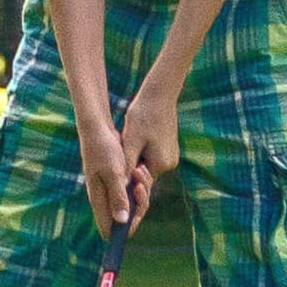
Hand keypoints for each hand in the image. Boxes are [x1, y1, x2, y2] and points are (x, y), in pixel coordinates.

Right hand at [78, 111, 146, 235]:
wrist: (98, 129)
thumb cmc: (102, 149)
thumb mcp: (113, 172)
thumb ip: (117, 197)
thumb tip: (121, 221)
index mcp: (99, 201)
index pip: (110, 230)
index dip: (126, 229)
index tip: (137, 214)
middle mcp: (104, 200)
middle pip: (126, 218)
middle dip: (139, 204)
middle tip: (140, 185)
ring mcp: (110, 191)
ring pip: (132, 204)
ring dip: (142, 190)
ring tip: (140, 171)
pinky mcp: (117, 182)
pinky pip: (133, 192)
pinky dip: (140, 183)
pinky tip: (140, 169)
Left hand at [118, 81, 183, 219]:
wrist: (160, 95)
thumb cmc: (143, 116)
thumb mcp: (130, 142)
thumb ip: (126, 167)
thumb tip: (120, 188)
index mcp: (160, 164)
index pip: (141, 186)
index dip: (128, 190)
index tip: (117, 190)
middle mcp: (169, 164)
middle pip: (144, 178)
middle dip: (131, 174)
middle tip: (116, 162)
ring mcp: (170, 156)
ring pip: (147, 168)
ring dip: (134, 163)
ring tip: (125, 147)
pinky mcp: (168, 149)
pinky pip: (151, 159)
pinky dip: (140, 156)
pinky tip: (132, 143)